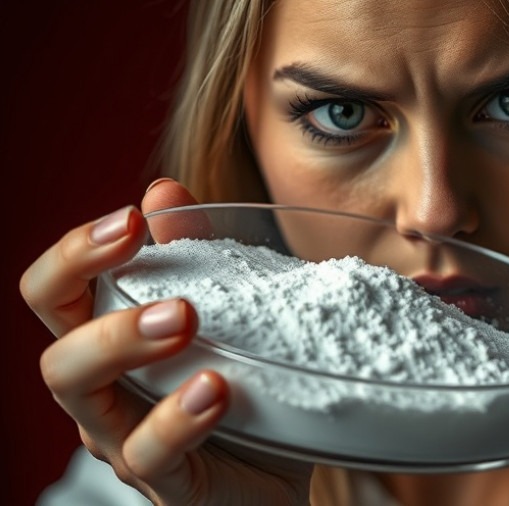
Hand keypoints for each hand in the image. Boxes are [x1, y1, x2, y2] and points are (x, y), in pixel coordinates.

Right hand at [20, 178, 312, 504]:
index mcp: (107, 348)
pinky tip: (216, 390)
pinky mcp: (167, 485)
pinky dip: (178, 418)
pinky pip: (150, 454)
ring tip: (185, 320)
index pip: (53, 295)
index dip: (76, 253)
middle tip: (171, 285)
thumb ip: (195, 257)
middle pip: (55, 349)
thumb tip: (163, 187)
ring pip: (83, 399)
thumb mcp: (226, 319)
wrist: (279, 475)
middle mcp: (103, 396)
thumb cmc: (241, 395)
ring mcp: (125, 443)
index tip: (131, 219)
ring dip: (126, 347)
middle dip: (97, 304)